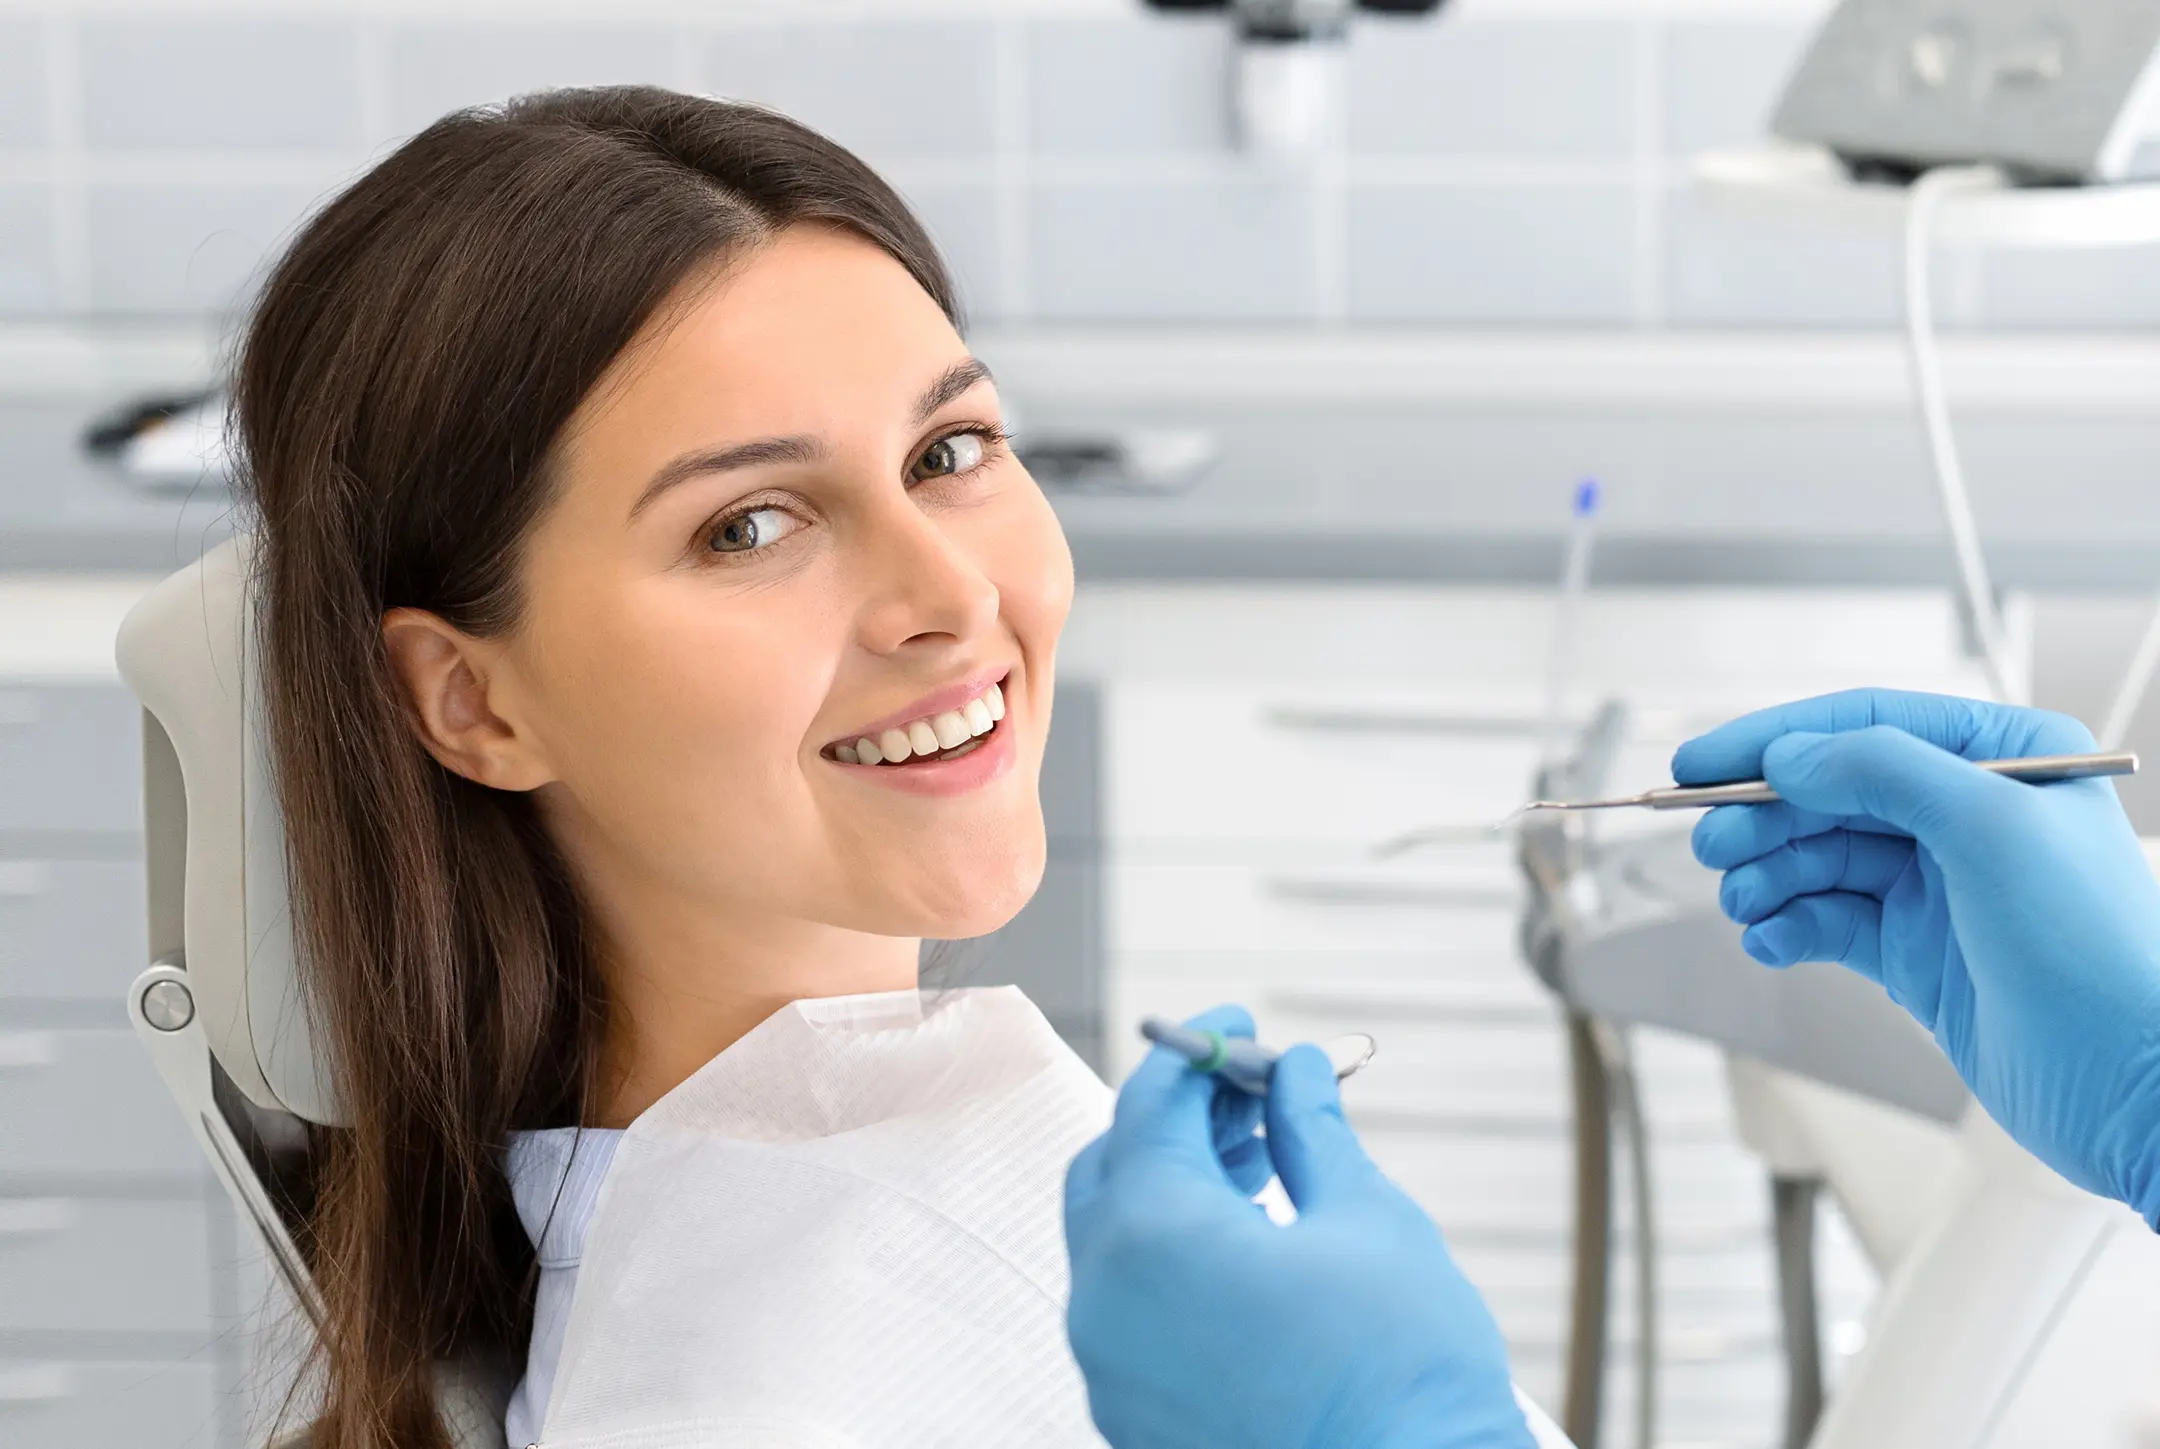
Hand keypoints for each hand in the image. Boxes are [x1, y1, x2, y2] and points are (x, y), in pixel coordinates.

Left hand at [1064, 1005, 1534, 1448]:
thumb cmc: (1403, 1372)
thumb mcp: (1367, 1220)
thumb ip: (1310, 1131)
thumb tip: (1296, 1071)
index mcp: (1152, 1236)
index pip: (1151, 1105)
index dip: (1201, 1051)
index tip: (1242, 1026)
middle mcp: (1105, 1301)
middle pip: (1114, 1168)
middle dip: (1180, 1117)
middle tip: (1256, 1094)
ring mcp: (1110, 1368)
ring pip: (1117, 1242)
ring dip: (1178, 1187)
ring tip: (1265, 1161)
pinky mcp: (1132, 1417)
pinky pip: (1131, 1310)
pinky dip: (1173, 1260)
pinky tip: (1248, 1246)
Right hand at [1675, 689, 2159, 1225]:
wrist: (2132, 1088)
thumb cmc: (2094, 950)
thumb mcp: (1990, 827)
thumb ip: (1883, 771)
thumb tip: (1790, 757)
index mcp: (2006, 759)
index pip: (1866, 725)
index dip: (1773, 741)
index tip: (1698, 766)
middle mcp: (1969, 815)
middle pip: (1830, 793)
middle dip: (1761, 816)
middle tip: (1710, 844)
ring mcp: (1940, 887)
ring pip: (1819, 858)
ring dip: (1767, 875)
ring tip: (1740, 901)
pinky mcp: (1916, 954)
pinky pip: (1828, 921)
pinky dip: (1788, 926)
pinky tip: (1771, 939)